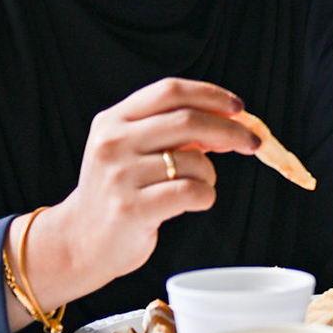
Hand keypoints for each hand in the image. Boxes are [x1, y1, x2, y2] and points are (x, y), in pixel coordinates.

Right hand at [19, 78, 259, 315]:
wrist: (81, 241)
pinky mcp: (131, 209)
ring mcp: (120, 176)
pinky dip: (206, 196)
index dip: (210, 95)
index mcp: (113, 120)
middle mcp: (113, 143)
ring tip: (198, 185)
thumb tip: (231, 122)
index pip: (169, 91)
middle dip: (230, 130)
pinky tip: (196, 201)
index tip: (238, 107)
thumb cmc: (119, 192)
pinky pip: (190, 192)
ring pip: (194, 162)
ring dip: (210, 174)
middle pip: (188, 120)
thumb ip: (172, 131)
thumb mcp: (132, 150)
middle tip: (252, 143)